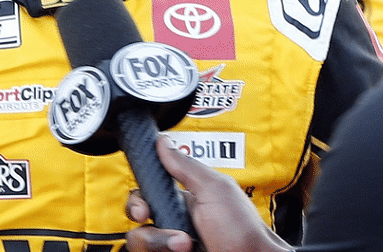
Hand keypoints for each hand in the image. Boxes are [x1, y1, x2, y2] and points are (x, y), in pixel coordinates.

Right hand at [125, 136, 293, 251]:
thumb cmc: (245, 232)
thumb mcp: (215, 189)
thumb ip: (186, 166)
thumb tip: (164, 142)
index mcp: (185, 201)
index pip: (148, 193)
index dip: (139, 197)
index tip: (142, 205)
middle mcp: (175, 223)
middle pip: (137, 216)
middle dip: (141, 216)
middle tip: (150, 218)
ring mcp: (171, 245)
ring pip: (139, 240)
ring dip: (158, 240)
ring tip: (183, 244)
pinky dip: (159, 251)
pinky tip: (181, 251)